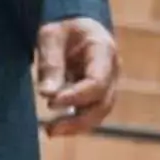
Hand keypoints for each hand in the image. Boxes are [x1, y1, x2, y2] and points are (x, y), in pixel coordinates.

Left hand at [34, 18, 120, 135]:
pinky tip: (55, 128)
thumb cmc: (63, 29)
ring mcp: (110, 84)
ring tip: (50, 131)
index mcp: (104, 49)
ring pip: (100, 113)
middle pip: (103, 103)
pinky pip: (93, 114)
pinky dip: (76, 124)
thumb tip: (47, 94)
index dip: (77, 96)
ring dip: (76, 126)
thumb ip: (51, 64)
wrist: (75, 28)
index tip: (51, 103)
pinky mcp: (100, 95)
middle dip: (78, 119)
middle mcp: (112, 70)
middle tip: (50, 128)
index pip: (98, 81)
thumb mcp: (51, 38)